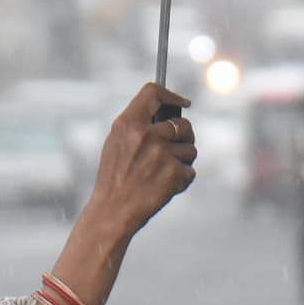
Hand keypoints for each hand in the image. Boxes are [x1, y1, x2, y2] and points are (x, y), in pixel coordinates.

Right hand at [40, 85, 196, 304]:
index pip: (154, 92)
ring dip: (183, 162)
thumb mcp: (116, 143)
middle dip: (185, 137)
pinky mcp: (174, 174)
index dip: (172, 95)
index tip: (184, 103)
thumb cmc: (114, 177)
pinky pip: (190, 172)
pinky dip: (182, 181)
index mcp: (127, 123)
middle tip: (175, 149)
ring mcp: (161, 154)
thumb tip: (171, 112)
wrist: (112, 212)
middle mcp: (145, 135)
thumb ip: (138, 124)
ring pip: (191, 150)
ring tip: (162, 174)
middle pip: (184, 124)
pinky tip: (164, 188)